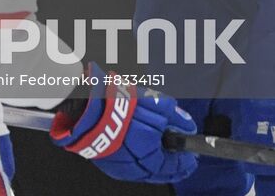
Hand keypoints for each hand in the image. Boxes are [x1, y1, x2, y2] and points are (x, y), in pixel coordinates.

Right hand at [51, 64, 196, 182]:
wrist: (81, 104)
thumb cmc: (116, 103)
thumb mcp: (152, 103)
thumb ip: (174, 116)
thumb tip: (188, 126)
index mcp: (147, 153)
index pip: (174, 164)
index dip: (186, 159)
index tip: (193, 154)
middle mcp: (133, 167)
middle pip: (161, 172)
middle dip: (174, 165)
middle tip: (184, 160)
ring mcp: (119, 167)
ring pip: (145, 172)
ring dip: (158, 165)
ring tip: (165, 154)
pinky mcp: (107, 164)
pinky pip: (130, 168)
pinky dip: (141, 163)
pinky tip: (144, 153)